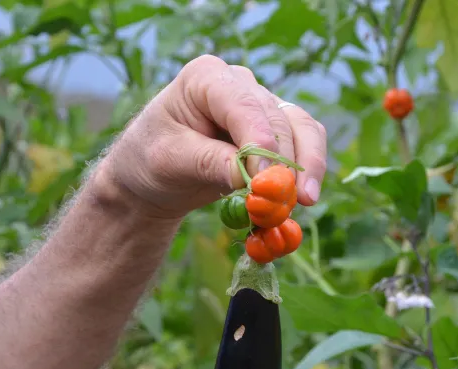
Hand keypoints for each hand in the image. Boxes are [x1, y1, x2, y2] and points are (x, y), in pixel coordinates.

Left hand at [97, 55, 327, 218]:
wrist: (152, 175)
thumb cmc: (150, 159)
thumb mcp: (169, 161)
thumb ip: (208, 163)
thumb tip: (249, 178)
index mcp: (206, 76)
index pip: (243, 105)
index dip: (261, 142)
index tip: (266, 180)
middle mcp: (239, 83)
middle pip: (277, 118)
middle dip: (284, 163)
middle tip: (283, 203)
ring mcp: (261, 103)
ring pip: (301, 128)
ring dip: (306, 166)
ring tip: (304, 201)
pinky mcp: (276, 129)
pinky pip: (305, 142)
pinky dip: (307, 170)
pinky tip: (305, 197)